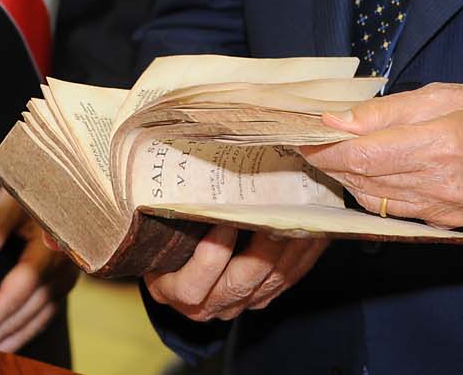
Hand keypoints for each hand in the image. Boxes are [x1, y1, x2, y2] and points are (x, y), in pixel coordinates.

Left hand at [0, 190, 78, 351]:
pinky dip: (25, 330)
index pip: (20, 288)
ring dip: (10, 337)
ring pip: (39, 316)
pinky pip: (46, 313)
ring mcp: (68, 275)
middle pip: (29, 309)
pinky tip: (7, 339)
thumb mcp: (12, 195)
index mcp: (52, 243)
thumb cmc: (37, 183)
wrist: (67, 180)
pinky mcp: (65, 280)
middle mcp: (65, 264)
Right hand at [143, 225, 327, 321]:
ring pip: (269, 283)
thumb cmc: (161, 232)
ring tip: (299, 215)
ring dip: (288, 250)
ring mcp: (237, 303)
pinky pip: (288, 279)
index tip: (223, 224)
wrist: (175, 256)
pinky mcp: (262, 296)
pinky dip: (303, 254)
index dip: (209, 260)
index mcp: (169, 289)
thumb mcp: (150, 224)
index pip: (191, 288)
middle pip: (238, 286)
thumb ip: (166, 208)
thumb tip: (164, 157)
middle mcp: (205, 305)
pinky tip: (313, 228)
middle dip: (262, 250)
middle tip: (275, 215)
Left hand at [301, 82, 462, 226]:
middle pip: (360, 177)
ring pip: (372, 197)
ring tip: (328, 152)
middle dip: (326, 158)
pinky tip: (362, 170)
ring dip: (344, 176)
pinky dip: (371, 190)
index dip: (324, 143)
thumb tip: (338, 119)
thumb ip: (389, 111)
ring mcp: (444, 210)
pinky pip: (394, 209)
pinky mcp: (447, 223)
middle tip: (303, 139)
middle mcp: (441, 183)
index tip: (298, 130)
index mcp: (442, 143)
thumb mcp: (447, 94)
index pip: (361, 151)